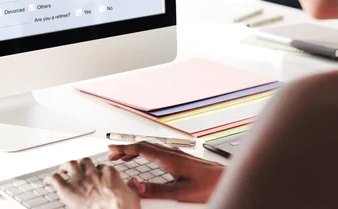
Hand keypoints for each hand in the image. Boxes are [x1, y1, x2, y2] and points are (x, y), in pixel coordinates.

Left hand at [45, 158, 140, 208]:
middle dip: (82, 164)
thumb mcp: (133, 197)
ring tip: (63, 169)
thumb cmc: (123, 208)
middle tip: (79, 167)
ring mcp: (80, 180)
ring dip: (65, 166)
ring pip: (70, 165)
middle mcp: (94, 173)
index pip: (103, 167)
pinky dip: (49, 178)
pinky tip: (46, 181)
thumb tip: (133, 183)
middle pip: (86, 162)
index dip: (99, 171)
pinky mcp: (68, 190)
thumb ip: (131, 188)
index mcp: (109, 174)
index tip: (98, 174)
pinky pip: (55, 179)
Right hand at [108, 141, 224, 202]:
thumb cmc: (209, 185)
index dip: (124, 148)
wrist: (225, 179)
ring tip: (124, 157)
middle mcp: (172, 153)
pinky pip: (158, 151)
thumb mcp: (181, 192)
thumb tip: (137, 186)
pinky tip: (145, 159)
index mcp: (170, 159)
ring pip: (151, 147)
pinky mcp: (181, 158)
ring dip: (135, 150)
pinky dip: (146, 153)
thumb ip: (157, 190)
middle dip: (126, 148)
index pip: (142, 148)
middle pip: (144, 145)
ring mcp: (177, 154)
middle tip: (112, 154)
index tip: (112, 150)